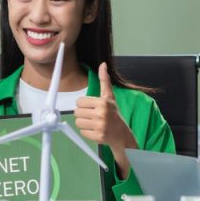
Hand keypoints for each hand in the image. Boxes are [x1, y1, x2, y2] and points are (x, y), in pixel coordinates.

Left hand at [74, 62, 136, 177]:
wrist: (122, 135)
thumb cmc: (114, 114)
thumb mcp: (110, 97)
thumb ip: (104, 81)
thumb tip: (102, 64)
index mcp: (102, 102)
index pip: (79, 101)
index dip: (84, 105)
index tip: (92, 108)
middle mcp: (101, 113)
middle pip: (76, 112)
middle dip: (83, 114)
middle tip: (93, 116)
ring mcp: (100, 125)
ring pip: (78, 122)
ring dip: (84, 124)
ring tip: (94, 123)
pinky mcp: (98, 136)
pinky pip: (82, 132)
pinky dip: (87, 132)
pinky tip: (96, 131)